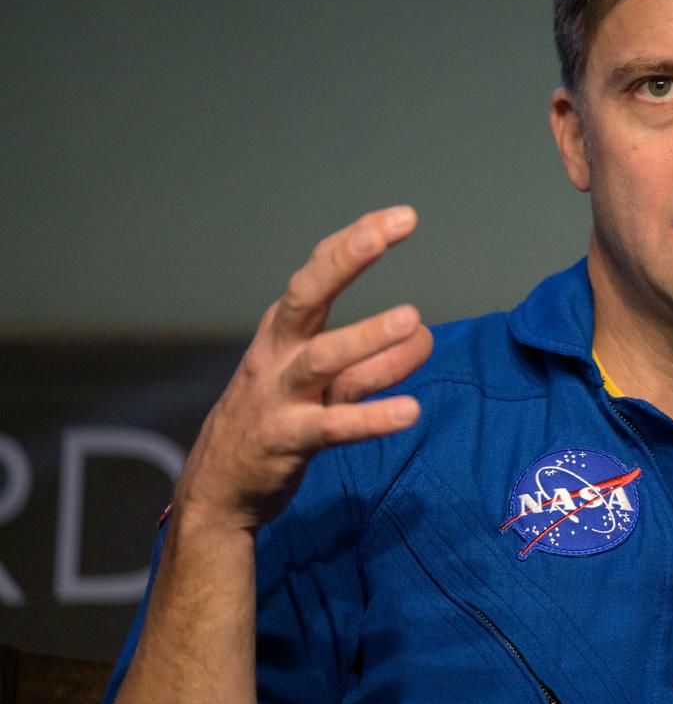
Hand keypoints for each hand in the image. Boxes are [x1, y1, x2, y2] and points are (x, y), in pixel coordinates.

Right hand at [173, 206, 432, 533]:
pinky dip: (371, 418)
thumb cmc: (278, 416)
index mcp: (284, 330)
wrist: (219, 486)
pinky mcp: (287, 441)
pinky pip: (333, 427)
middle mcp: (277, 353)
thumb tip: (423, 332)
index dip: (355, 241)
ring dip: (366, 339)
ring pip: (322, 360)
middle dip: (344, 261)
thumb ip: (369, 355)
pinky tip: (409, 412)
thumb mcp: (317, 376)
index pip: (317, 272)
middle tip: (383, 233)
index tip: (401, 217)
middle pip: (306, 296)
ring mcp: (279, 396)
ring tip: (413, 322)